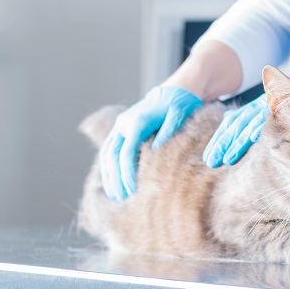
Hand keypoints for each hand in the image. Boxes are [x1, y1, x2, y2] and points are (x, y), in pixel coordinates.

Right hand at [99, 86, 202, 200]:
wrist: (177, 90)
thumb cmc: (182, 104)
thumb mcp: (180, 114)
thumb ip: (169, 130)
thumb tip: (157, 149)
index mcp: (137, 121)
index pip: (127, 152)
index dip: (127, 172)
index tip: (131, 191)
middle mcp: (124, 123)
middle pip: (112, 154)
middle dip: (115, 177)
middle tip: (121, 198)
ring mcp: (121, 125)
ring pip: (107, 152)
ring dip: (109, 174)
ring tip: (115, 196)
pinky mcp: (122, 129)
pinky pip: (111, 150)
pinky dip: (110, 167)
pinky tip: (114, 183)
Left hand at [203, 94, 268, 167]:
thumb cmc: (282, 102)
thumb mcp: (261, 107)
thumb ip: (245, 114)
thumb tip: (227, 117)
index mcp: (249, 109)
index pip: (229, 125)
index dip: (219, 140)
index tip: (209, 158)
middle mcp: (254, 107)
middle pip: (234, 126)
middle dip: (222, 144)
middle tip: (211, 162)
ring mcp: (264, 106)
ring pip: (247, 125)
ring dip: (237, 142)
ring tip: (228, 159)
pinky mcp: (275, 107)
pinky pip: (265, 118)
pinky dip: (258, 127)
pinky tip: (251, 139)